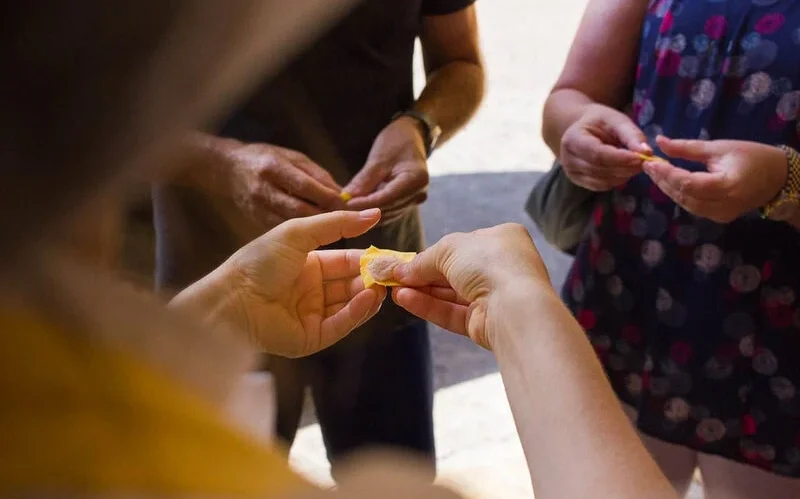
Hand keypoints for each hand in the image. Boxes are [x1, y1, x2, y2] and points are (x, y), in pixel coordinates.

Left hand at [195, 210, 386, 357]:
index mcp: (309, 265)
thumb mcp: (299, 233)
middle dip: (373, 279)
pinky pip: (341, 324)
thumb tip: (375, 213)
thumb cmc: (260, 262)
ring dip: (368, 295)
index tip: (392, 257)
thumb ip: (338, 223)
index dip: (369, 259)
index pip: (347, 261)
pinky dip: (357, 312)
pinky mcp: (312, 338)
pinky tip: (368, 298)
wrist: (233, 299)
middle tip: (394, 274)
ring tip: (384, 286)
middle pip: (352, 284)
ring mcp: (313, 315)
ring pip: (350, 306)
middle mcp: (313, 291)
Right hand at [215, 138, 344, 228]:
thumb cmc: (267, 159)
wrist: (229, 168)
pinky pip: (283, 231)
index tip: (349, 206)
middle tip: (347, 221)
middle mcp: (264, 189)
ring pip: (291, 224)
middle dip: (326, 217)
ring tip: (335, 228)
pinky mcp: (256, 221)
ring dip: (316, 228)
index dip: (329, 198)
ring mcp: (257, 208)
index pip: (306, 186)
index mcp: (274, 167)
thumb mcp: (294, 157)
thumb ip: (318, 176)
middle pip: (299, 210)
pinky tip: (315, 233)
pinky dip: (301, 234)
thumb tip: (342, 195)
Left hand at [343, 117, 428, 222]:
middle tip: (339, 208)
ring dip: (364, 214)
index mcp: (416, 181)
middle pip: (386, 210)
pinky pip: (386, 212)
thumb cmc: (396, 141)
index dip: (365, 204)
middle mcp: (418, 195)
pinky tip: (355, 208)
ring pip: (385, 215)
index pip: (386, 199)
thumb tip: (347, 198)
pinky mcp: (405, 203)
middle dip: (362, 211)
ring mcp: (413, 201)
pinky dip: (371, 211)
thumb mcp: (379, 158)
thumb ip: (364, 180)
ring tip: (344, 209)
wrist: (411, 137)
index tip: (345, 203)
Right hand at [389, 224, 550, 348]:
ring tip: (393, 289)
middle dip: (422, 274)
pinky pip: (452, 312)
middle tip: (392, 277)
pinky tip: (404, 300)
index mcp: (502, 240)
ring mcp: (494, 297)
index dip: (433, 253)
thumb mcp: (449, 248)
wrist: (517, 307)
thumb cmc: (490, 263)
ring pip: (451, 294)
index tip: (405, 261)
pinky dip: (429, 306)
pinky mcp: (485, 323)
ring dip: (421, 291)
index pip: (462, 244)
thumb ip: (422, 260)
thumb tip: (399, 270)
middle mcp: (501, 267)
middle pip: (453, 271)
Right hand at [560, 104, 650, 190]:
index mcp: (572, 139)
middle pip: (599, 169)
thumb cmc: (601, 122)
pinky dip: (617, 180)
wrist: (584, 129)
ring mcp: (572, 173)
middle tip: (645, 162)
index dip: (619, 158)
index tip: (641, 157)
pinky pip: (601, 186)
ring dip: (623, 175)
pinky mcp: (579, 181)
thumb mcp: (616, 120)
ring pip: (601, 181)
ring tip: (637, 165)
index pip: (597, 154)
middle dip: (624, 167)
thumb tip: (647, 152)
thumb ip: (631, 135)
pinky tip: (625, 171)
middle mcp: (568, 159)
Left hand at [643, 136, 787, 223]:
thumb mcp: (718, 147)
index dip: (666, 174)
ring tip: (656, 173)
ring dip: (669, 188)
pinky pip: (693, 207)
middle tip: (648, 166)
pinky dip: (680, 195)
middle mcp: (723, 205)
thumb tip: (659, 142)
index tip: (650, 162)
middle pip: (684, 196)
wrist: (777, 177)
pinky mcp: (719, 218)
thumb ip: (687, 148)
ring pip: (686, 204)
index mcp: (727, 185)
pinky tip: (670, 183)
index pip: (688, 183)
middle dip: (663, 181)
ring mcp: (721, 214)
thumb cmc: (750, 156)